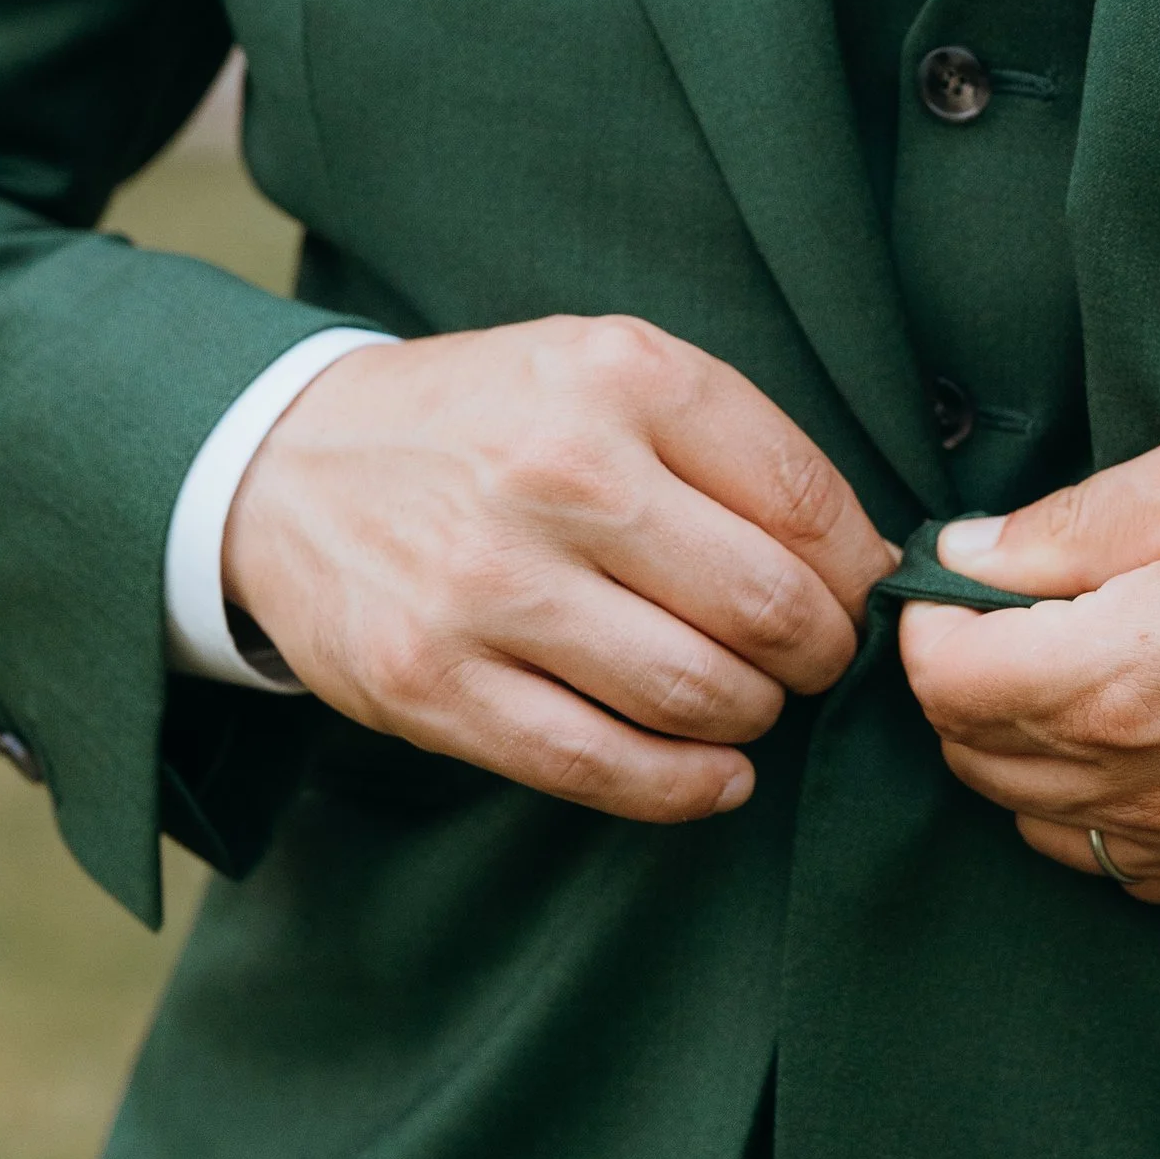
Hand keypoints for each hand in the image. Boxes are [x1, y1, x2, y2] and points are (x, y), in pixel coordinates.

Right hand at [222, 319, 895, 822]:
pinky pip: (600, 766)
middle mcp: (557, 472)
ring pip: (697, 695)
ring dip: (751, 718)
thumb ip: (732, 446)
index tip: (856, 599)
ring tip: (744, 702)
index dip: (859, 574)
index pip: (807, 502)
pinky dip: (686, 788)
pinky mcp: (433, 680)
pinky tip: (713, 774)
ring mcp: (488, 583)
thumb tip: (870, 564)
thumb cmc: (487, 425)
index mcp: (619, 376)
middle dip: (819, 656)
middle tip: (809, 663)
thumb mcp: (604, 371)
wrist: (288, 462)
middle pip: (769, 609)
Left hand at [896, 411, 1159, 906]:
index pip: (944, 683)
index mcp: (1127, 675)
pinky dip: (1107, 812)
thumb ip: (1072, 526)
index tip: (965, 583)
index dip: (934, 624)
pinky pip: (1131, 868)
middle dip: (971, 686)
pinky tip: (1149, 745)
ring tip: (1084, 675)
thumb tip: (968, 557)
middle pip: (978, 760)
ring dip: (1031, 754)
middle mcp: (1157, 782)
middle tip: (1019, 617)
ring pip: (1043, 822)